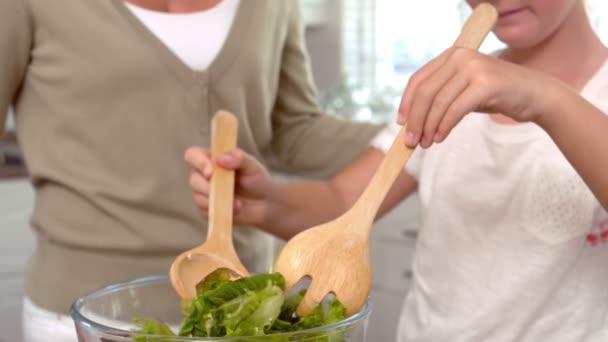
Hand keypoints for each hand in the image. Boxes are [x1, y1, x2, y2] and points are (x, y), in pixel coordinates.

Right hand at [184, 147, 272, 226]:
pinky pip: (204, 211)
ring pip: (198, 196)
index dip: (198, 162)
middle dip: (208, 187)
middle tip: (227, 191)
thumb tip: (220, 159)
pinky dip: (220, 211)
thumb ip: (239, 158)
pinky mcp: (206, 209)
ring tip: (239, 204)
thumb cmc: (256, 179)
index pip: (193, 155)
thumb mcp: (252, 166)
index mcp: (211, 158)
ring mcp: (203, 192)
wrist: (264, 203)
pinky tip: (235, 210)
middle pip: (193, 179)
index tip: (211, 172)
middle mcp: (203, 174)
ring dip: (218, 201)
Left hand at [398, 47, 552, 147]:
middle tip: (411, 141)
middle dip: (415, 119)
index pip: (418, 79)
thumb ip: (439, 97)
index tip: (401, 123)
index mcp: (451, 55)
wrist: (534, 94)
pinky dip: (444, 126)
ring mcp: (474, 67)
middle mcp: (461, 56)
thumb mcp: (462, 90)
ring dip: (429, 127)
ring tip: (426, 143)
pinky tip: (440, 137)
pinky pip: (455, 109)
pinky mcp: (486, 83)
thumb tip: (411, 121)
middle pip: (425, 92)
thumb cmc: (495, 95)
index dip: (406, 103)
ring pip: (439, 102)